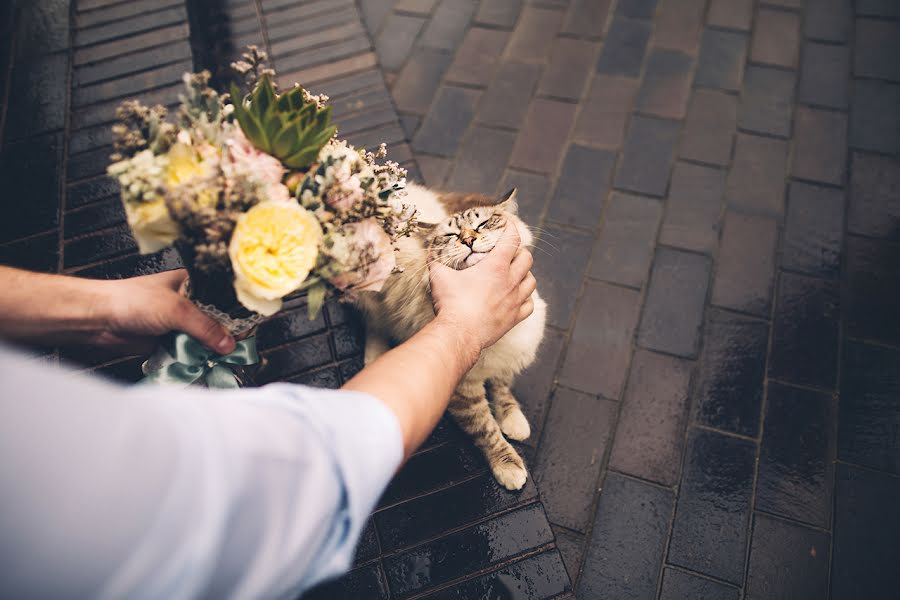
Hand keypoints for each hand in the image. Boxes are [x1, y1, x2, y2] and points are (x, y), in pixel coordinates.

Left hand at [94, 270, 235, 353]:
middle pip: (215, 323)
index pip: (223, 299)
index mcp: (191, 285)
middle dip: (225, 338)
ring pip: (202, 340)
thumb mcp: (176, 310)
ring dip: (210, 352)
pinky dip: (196, 361)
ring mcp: (177, 325)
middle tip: (240, 351)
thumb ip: (205, 327)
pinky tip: (208, 367)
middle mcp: (187, 304)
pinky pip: (188, 354)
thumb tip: (229, 345)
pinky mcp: (167, 343)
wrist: (97, 320)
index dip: (237, 315)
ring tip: (227, 363)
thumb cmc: (133, 301)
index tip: (249, 331)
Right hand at [429, 223, 535, 351]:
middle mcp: (510, 281)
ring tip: (516, 274)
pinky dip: (526, 299)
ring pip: (531, 281)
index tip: (507, 224)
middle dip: (520, 251)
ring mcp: (515, 300)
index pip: (512, 240)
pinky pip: (530, 305)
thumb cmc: (451, 304)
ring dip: (525, 274)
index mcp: (495, 267)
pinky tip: (518, 298)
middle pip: (527, 258)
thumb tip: (430, 254)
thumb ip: (436, 263)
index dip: (511, 228)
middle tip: (510, 252)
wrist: (460, 333)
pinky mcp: (515, 318)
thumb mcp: (439, 277)